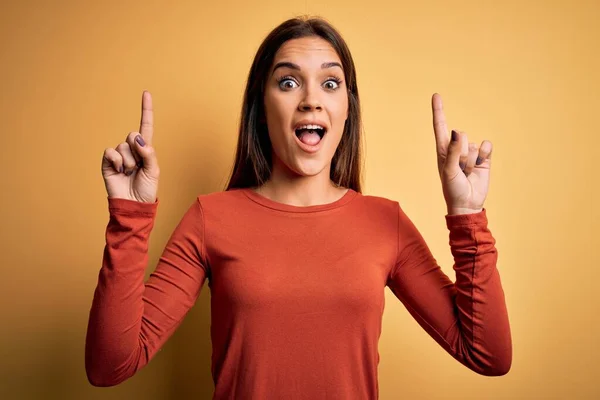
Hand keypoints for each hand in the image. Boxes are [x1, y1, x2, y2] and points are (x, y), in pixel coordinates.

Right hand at [101, 91, 159, 202]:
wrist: (133, 204)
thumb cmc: (146, 189)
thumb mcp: (154, 171)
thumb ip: (149, 153)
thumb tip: (137, 138)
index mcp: (146, 149)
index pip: (146, 126)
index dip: (146, 110)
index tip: (146, 92)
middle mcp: (132, 149)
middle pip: (133, 134)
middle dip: (137, 150)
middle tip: (138, 167)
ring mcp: (119, 155)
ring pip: (123, 145)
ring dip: (129, 161)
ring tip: (129, 173)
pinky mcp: (107, 162)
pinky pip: (110, 152)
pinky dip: (117, 161)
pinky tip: (119, 171)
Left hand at [431, 93, 491, 214]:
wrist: (467, 203)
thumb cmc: (452, 189)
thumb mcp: (448, 171)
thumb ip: (452, 151)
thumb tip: (457, 132)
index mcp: (442, 149)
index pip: (441, 126)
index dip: (439, 110)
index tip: (436, 95)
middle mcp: (456, 148)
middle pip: (461, 135)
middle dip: (461, 153)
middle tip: (459, 169)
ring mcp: (471, 152)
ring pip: (473, 143)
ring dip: (471, 160)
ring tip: (467, 172)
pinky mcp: (484, 157)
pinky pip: (486, 146)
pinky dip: (484, 155)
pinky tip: (479, 167)